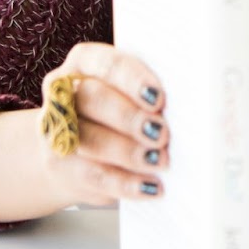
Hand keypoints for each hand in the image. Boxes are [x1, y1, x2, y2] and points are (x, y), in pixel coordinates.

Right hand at [39, 42, 169, 208]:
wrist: (72, 151)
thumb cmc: (115, 113)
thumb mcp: (129, 95)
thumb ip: (149, 95)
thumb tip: (191, 108)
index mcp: (85, 62)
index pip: (105, 63)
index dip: (132, 80)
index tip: (159, 97)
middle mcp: (64, 91)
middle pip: (93, 99)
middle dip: (129, 118)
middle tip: (162, 133)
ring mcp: (57, 129)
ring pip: (89, 139)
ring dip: (129, 152)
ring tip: (159, 161)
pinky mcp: (58, 165)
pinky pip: (92, 175)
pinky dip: (125, 183)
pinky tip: (150, 186)